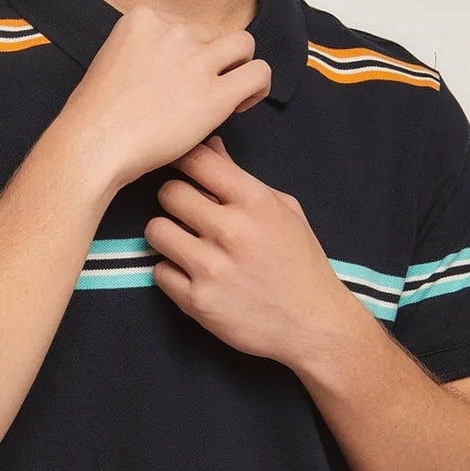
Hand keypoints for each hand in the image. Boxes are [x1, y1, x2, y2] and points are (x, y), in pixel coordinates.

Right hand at [62, 4, 270, 191]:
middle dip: (211, 60)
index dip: (186, 52)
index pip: (184, 25)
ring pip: (244, 44)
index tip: (176, 79)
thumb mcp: (112, 60)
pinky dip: (258, 86)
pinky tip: (242, 104)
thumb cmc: (95, 116)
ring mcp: (196, 61)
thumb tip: (171, 67)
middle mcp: (173, 31)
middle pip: (212, 34)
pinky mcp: (215, 95)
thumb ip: (143, 51)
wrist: (92, 145)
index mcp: (143, 18)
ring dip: (239, 65)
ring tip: (229, 93)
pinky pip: (258, 74)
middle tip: (198, 93)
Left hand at [144, 135, 348, 365]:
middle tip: (184, 214)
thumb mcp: (283, 211)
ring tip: (184, 244)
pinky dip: (170, 273)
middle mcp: (232, 231)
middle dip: (173, 201)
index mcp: (255, 201)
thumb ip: (241, 179)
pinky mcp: (198, 302)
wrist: (313, 324)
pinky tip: (191, 275)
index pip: (198, 160)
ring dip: (166, 235)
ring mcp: (212, 268)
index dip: (182, 162)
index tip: (182, 171)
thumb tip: (210, 146)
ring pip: (156, 230)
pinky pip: (159, 272)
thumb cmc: (300, 263)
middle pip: (169, 193)